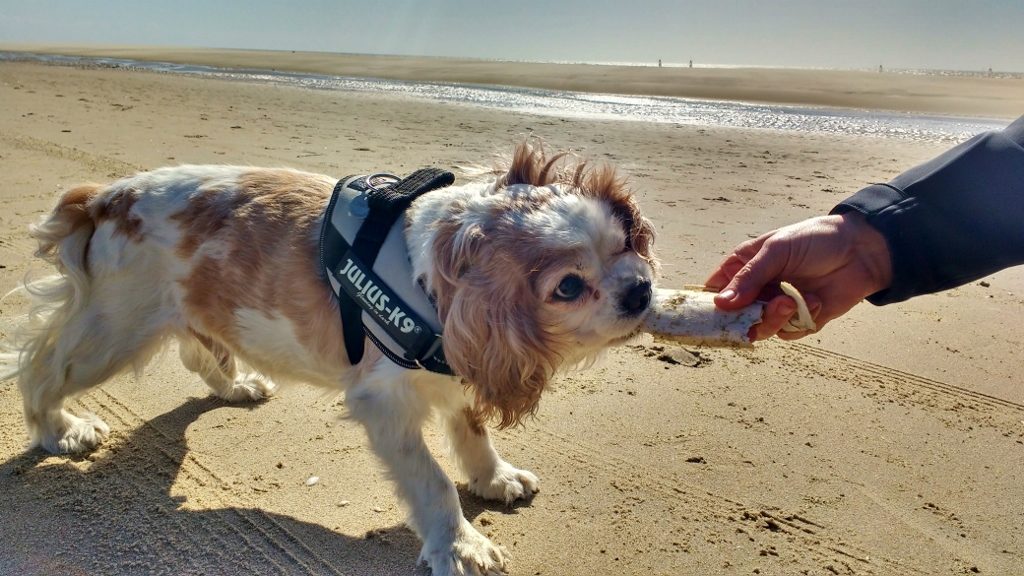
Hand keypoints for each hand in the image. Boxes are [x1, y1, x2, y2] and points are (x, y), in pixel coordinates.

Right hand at [705, 213, 892, 340]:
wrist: (862, 251)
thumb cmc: (816, 239)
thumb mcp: (776, 250)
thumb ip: (749, 277)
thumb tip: (721, 304)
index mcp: (744, 267)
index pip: (715, 291)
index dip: (710, 306)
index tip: (710, 317)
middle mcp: (757, 290)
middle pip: (735, 318)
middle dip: (748, 316)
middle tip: (769, 305)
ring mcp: (777, 306)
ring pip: (761, 329)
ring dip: (776, 318)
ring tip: (794, 301)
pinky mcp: (800, 320)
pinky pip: (789, 333)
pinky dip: (801, 320)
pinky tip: (816, 300)